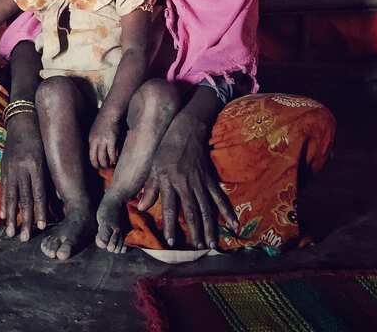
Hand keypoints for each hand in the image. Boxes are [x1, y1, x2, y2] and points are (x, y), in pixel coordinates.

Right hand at [0, 111, 47, 240]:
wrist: (23, 119)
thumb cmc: (41, 137)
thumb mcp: (49, 153)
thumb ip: (52, 175)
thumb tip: (59, 198)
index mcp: (36, 165)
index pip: (39, 192)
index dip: (40, 210)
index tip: (41, 226)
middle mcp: (22, 168)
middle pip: (24, 198)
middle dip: (25, 219)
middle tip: (25, 238)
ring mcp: (11, 168)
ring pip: (12, 196)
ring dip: (12, 216)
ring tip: (11, 232)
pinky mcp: (4, 167)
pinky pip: (4, 188)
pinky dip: (4, 203)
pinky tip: (3, 215)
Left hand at [88, 112, 120, 168]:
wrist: (111, 111)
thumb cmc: (106, 120)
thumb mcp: (97, 130)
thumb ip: (97, 140)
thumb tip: (101, 150)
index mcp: (91, 139)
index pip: (90, 155)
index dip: (94, 163)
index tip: (98, 166)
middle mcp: (95, 141)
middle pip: (95, 159)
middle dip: (99, 166)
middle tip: (104, 168)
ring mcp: (103, 140)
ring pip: (103, 158)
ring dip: (106, 164)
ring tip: (110, 166)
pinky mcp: (111, 139)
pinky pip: (111, 154)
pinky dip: (113, 159)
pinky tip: (116, 160)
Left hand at [136, 116, 236, 249]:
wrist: (187, 128)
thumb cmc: (166, 147)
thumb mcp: (153, 166)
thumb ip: (150, 188)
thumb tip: (142, 207)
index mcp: (170, 181)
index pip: (170, 207)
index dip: (170, 225)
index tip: (171, 241)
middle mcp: (186, 184)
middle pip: (192, 212)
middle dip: (195, 232)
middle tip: (198, 248)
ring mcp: (201, 183)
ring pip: (207, 208)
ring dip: (210, 228)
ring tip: (212, 244)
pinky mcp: (211, 180)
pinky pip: (220, 198)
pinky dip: (227, 211)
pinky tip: (234, 224)